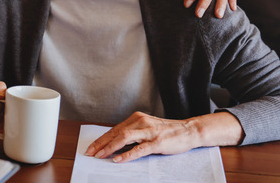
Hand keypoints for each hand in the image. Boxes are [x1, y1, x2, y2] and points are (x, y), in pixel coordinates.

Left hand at [84, 111, 242, 162]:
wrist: (189, 130)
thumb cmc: (167, 132)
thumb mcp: (146, 129)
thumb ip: (133, 134)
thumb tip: (115, 144)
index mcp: (136, 118)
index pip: (114, 129)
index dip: (101, 139)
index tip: (91, 147)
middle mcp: (140, 122)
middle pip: (115, 133)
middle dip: (101, 144)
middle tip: (90, 153)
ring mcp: (149, 132)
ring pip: (124, 138)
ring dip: (110, 148)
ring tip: (100, 156)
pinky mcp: (157, 142)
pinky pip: (139, 149)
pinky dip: (127, 154)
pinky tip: (118, 160)